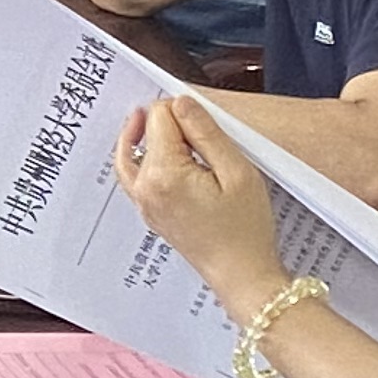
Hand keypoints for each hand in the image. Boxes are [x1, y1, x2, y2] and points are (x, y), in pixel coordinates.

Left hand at [112, 95, 291, 306]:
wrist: (242, 274)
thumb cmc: (246, 230)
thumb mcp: (237, 172)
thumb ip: (206, 133)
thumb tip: (182, 103)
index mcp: (164, 174)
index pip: (160, 117)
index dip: (183, 110)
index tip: (203, 117)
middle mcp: (145, 188)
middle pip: (144, 134)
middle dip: (167, 124)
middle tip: (195, 125)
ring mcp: (143, 203)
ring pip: (131, 154)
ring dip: (146, 136)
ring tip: (162, 121)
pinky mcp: (149, 212)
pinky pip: (133, 176)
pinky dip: (139, 157)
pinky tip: (155, 151)